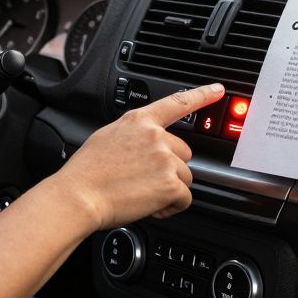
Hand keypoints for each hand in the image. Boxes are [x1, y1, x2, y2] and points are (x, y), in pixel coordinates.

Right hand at [48, 84, 224, 229]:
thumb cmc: (86, 172)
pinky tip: (150, 205)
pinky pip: (184, 198)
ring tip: (141, 193)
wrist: (79, 196)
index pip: (177, 103)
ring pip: (185, 178)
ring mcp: (165, 160)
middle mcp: (156, 137)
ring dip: (169, 189)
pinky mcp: (170, 184)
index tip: (218, 90)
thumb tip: (143, 143)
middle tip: (144, 180)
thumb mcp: (108, 137)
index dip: (202, 95)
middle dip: (170, 169)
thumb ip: (133, 135)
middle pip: (183, 154)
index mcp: (139, 121)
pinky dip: (171, 207)